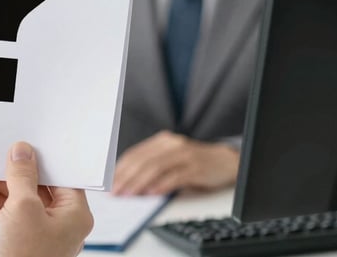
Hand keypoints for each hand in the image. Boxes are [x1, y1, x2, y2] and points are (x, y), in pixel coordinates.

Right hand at [0, 141, 93, 256]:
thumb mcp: (23, 208)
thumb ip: (22, 176)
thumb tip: (22, 152)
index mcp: (73, 215)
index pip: (60, 177)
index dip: (40, 161)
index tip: (21, 147)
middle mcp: (56, 225)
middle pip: (29, 189)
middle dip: (2, 177)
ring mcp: (34, 237)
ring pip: (10, 204)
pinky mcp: (13, 246)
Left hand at [113, 131, 238, 195]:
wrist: (226, 161)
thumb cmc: (195, 163)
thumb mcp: (172, 160)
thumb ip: (153, 166)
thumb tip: (127, 183)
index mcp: (162, 141)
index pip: (135, 154)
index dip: (120, 169)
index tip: (109, 183)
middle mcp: (171, 144)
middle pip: (143, 160)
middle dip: (126, 178)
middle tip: (116, 192)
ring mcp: (184, 154)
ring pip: (156, 167)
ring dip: (139, 182)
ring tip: (129, 194)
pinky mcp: (196, 167)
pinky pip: (175, 176)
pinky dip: (161, 185)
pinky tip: (152, 193)